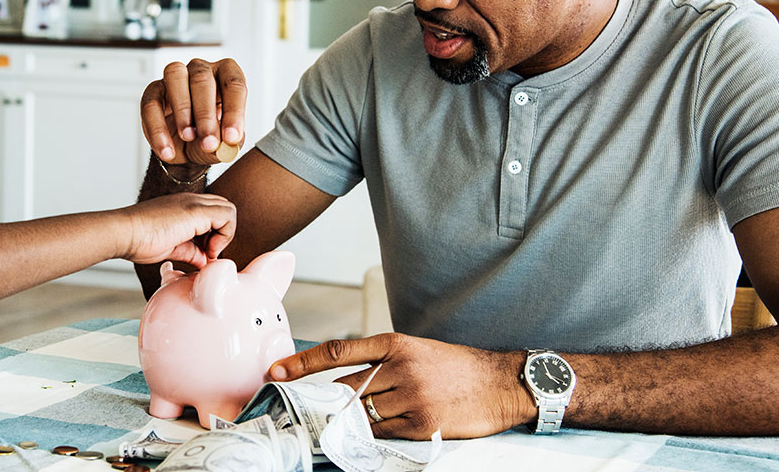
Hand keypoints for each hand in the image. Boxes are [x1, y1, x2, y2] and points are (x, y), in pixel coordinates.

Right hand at [119, 193, 236, 266]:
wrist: (123, 233)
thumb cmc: (139, 241)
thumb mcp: (172, 248)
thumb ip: (191, 251)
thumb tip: (204, 261)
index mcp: (184, 206)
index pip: (214, 212)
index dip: (215, 233)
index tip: (204, 252)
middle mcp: (191, 200)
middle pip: (224, 208)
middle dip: (223, 232)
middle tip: (208, 252)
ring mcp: (194, 203)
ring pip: (229, 210)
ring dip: (225, 233)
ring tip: (208, 251)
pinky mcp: (195, 210)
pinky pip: (227, 215)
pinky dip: (225, 235)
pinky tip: (207, 250)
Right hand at [140, 58, 246, 165]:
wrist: (186, 150)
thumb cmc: (210, 137)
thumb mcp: (224, 144)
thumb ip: (228, 143)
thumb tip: (226, 144)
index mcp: (226, 75)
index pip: (233, 84)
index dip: (233, 111)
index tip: (231, 138)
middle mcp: (201, 70)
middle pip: (202, 78)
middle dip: (206, 114)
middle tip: (209, 143)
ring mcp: (175, 77)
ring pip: (175, 77)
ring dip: (182, 110)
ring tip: (188, 138)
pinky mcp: (153, 92)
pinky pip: (151, 105)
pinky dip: (158, 131)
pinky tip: (168, 151)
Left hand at [268, 334, 532, 438]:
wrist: (501, 383)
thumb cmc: (456, 367)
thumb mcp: (416, 350)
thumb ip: (381, 362)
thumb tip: (341, 382)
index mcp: (395, 344)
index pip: (337, 351)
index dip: (302, 362)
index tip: (276, 371)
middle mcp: (400, 368)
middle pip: (344, 388)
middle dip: (323, 400)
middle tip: (303, 409)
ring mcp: (411, 397)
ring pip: (361, 412)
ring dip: (348, 419)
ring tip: (339, 422)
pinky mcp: (421, 424)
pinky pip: (382, 433)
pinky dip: (372, 434)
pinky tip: (372, 432)